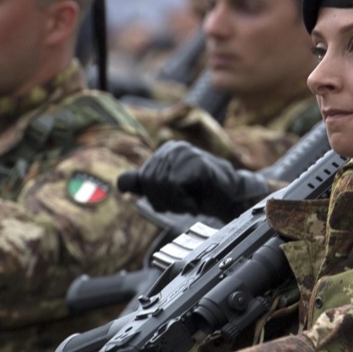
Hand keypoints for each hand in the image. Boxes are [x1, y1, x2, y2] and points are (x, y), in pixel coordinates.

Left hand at [118, 141, 268, 220]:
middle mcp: (172, 148)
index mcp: (164, 152)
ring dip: (176, 203)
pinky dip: (184, 201)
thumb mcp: (167, 190)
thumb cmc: (201, 194)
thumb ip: (145, 184)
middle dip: (165, 202)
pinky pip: (174, 186)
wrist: (231, 200)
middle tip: (184, 203)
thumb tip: (121, 182)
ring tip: (192, 202)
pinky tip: (196, 201)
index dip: (154, 197)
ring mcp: (185, 153)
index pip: (140, 179)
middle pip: (149, 184)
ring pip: (161, 186)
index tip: (171, 201)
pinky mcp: (195, 162)